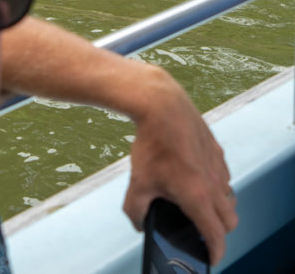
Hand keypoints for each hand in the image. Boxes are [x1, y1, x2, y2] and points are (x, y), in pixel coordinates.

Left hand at [123, 68, 237, 264]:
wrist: (162, 107)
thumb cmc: (151, 145)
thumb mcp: (137, 182)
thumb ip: (136, 210)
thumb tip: (140, 223)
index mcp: (198, 197)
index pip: (216, 235)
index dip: (215, 251)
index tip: (210, 257)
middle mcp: (215, 185)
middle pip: (229, 221)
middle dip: (218, 231)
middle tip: (201, 231)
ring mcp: (219, 167)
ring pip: (228, 198)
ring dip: (217, 207)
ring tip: (194, 203)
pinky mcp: (217, 152)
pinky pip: (223, 177)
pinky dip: (214, 185)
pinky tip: (192, 176)